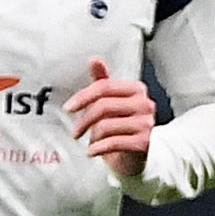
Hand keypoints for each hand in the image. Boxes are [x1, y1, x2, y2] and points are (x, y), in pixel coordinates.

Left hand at [65, 58, 154, 179]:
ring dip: (93, 137)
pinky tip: (94, 151)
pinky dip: (97, 149)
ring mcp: (146, 123)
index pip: (105, 87)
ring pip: (105, 126)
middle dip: (84, 121)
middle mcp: (145, 104)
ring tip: (95, 141)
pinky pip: (111, 143)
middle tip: (76, 131)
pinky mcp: (144, 142)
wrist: (135, 156)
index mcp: (137, 89)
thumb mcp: (111, 102)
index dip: (83, 96)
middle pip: (103, 106)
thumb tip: (94, 60)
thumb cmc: (121, 126)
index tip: (69, 107)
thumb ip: (102, 81)